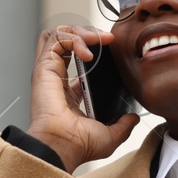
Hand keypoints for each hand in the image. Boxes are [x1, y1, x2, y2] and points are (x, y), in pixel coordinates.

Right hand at [25, 24, 139, 173]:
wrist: (64, 147)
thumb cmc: (78, 145)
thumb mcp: (110, 136)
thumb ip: (123, 125)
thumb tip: (133, 117)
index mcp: (69, 93)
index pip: (78, 60)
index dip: (94, 49)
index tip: (112, 48)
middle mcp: (57, 78)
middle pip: (67, 40)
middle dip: (88, 33)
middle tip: (107, 39)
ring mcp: (49, 71)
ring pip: (58, 34)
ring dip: (80, 30)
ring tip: (97, 39)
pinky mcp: (44, 67)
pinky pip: (55, 39)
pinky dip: (73, 38)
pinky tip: (88, 52)